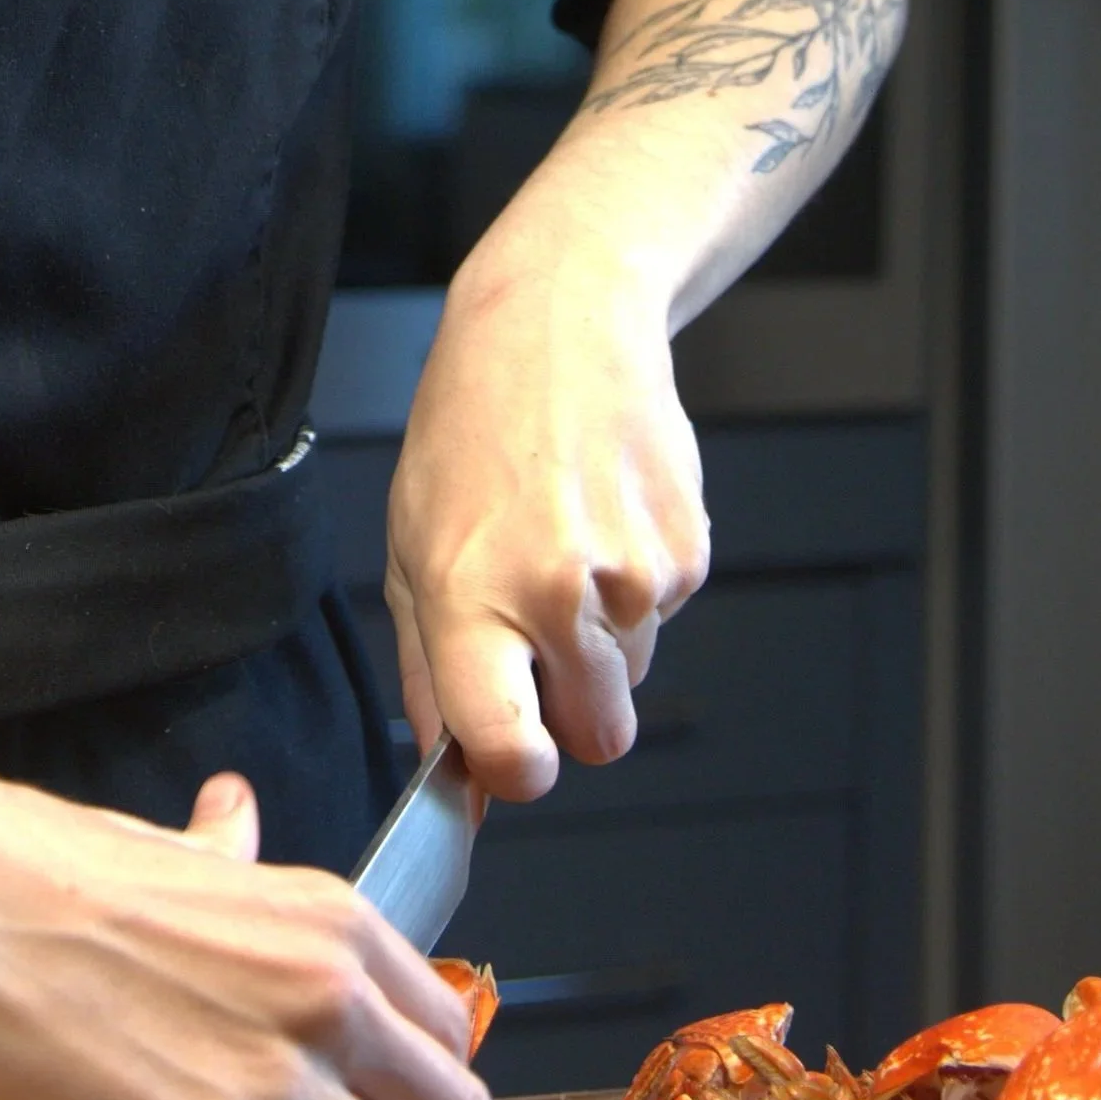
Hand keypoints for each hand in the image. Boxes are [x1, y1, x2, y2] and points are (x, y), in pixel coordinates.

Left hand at [383, 129, 709, 801]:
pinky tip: (601, 518)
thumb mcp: (410, 549)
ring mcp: (635, 573)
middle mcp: (558, 592)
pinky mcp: (690, 551)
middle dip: (570, 709)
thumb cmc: (472, 429)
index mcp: (470, 597)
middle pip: (598, 739)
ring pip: (634, 679)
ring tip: (562, 545)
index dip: (517, 773)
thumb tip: (461, 777)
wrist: (559, 322)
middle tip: (534, 628)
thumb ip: (430, 675)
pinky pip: (666, 620)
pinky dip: (637, 590)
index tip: (513, 754)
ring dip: (602, 641)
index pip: (513, 754)